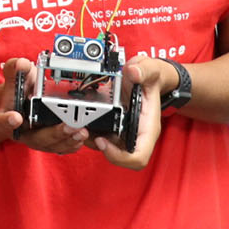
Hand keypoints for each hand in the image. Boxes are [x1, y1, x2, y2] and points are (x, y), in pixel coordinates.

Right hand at [4, 57, 87, 154]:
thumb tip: (22, 64)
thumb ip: (16, 69)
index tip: (15, 117)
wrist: (26, 100)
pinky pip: (62, 147)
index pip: (2, 121)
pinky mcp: (51, 143)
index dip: (8, 121)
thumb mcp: (15, 76)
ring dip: (68, 140)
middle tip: (69, 126)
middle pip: (36, 138)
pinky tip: (83, 137)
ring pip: (52, 145)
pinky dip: (73, 144)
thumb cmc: (20, 89)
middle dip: (55, 133)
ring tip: (81, 131)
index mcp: (5, 117)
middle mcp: (22, 133)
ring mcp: (37, 140)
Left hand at [91, 55, 165, 169]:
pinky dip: (90, 133)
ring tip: (79, 124)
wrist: (146, 76)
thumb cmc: (150, 78)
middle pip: (120, 158)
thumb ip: (142, 70)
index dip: (119, 156)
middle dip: (100, 148)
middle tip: (85, 132)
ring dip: (91, 141)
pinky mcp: (114, 127)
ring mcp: (124, 132)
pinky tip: (81, 120)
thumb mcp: (148, 70)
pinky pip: (101, 138)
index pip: (138, 157)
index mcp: (147, 127)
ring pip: (107, 149)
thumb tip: (133, 73)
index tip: (102, 141)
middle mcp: (135, 134)